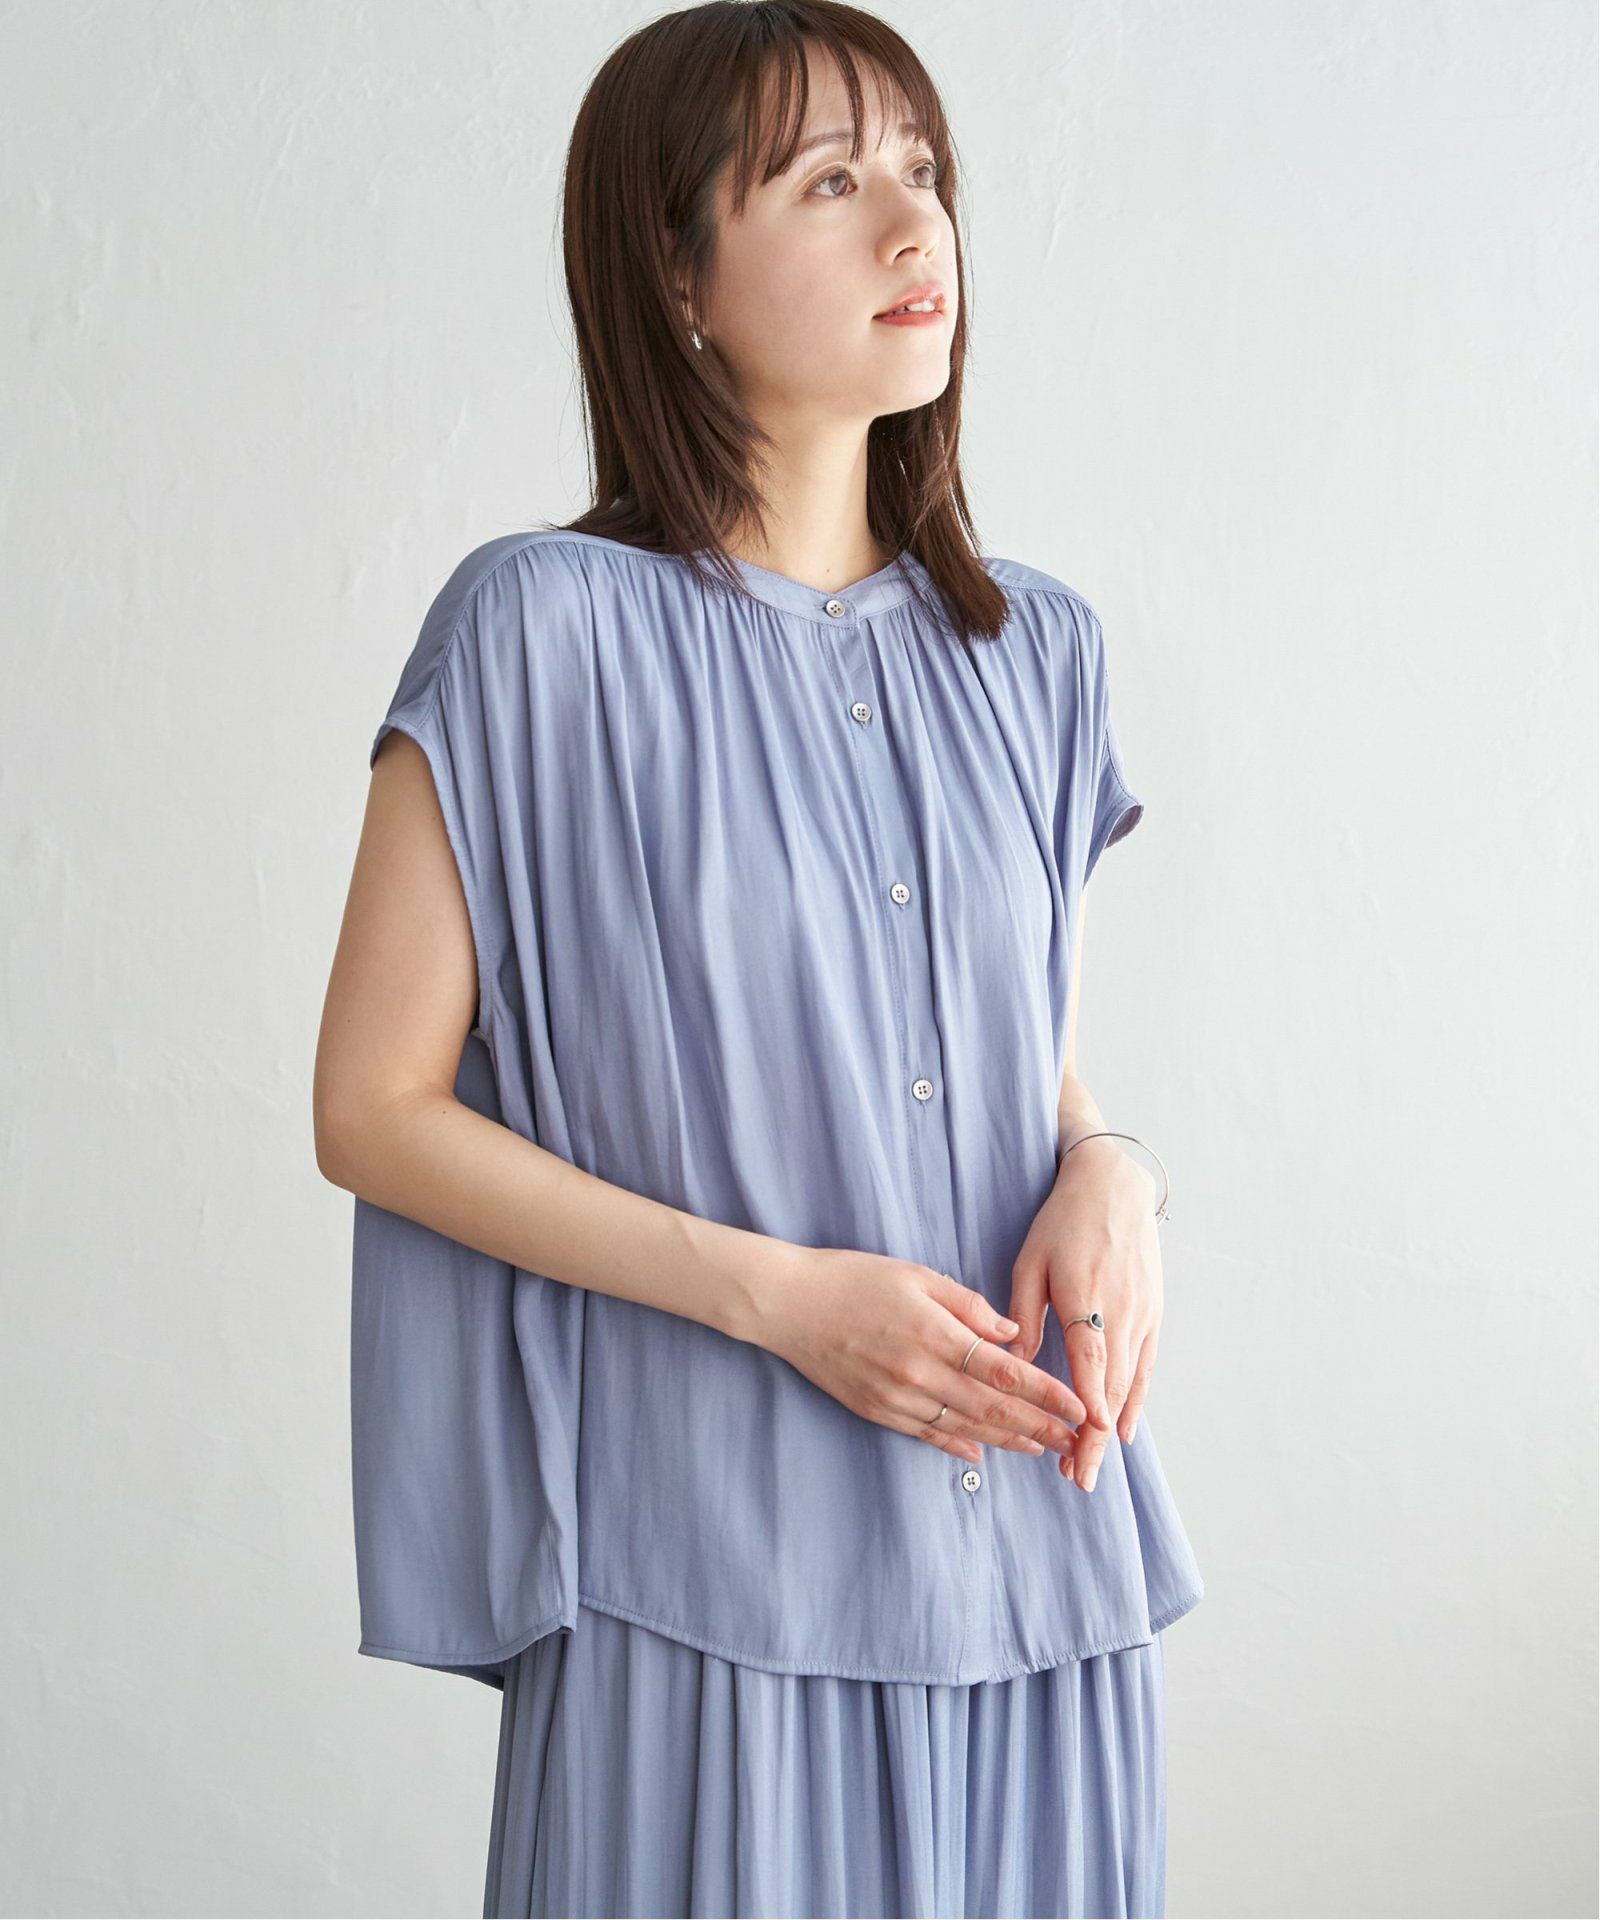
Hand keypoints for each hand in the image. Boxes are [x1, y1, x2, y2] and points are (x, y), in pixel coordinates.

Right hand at [751, 1246, 1088, 1465]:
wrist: (788, 1304)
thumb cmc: (852, 1278)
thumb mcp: (915, 1276)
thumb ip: (967, 1305)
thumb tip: (1011, 1334)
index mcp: (933, 1334)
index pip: (1003, 1372)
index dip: (1045, 1393)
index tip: (1078, 1406)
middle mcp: (918, 1373)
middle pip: (992, 1408)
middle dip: (1040, 1426)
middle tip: (1076, 1441)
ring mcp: (896, 1397)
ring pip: (965, 1426)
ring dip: (1008, 1440)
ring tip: (1042, 1449)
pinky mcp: (877, 1410)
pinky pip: (927, 1434)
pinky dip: (957, 1444)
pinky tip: (982, 1452)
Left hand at [1005, 1139, 1162, 1491]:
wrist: (1113, 1185)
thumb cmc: (1062, 1222)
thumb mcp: (1030, 1260)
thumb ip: (1022, 1313)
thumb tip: (1010, 1361)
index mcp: (1085, 1299)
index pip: (1089, 1369)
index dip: (1084, 1414)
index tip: (1072, 1451)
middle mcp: (1119, 1313)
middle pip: (1111, 1389)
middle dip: (1093, 1438)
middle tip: (1075, 1476)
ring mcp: (1141, 1315)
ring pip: (1129, 1384)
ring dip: (1110, 1427)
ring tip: (1089, 1462)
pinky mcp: (1152, 1314)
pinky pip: (1145, 1367)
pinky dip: (1135, 1401)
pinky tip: (1122, 1431)